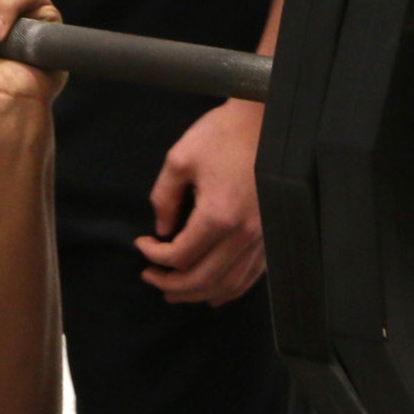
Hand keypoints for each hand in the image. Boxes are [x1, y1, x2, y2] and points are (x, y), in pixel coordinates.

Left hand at [137, 98, 264, 304]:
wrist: (266, 120)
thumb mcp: (181, 159)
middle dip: (172, 284)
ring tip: (175, 292)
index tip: (142, 244)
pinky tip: (214, 293)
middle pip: (202, 278)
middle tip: (150, 279)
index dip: (154, 255)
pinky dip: (230, 289)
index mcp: (218, 215)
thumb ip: (164, 198)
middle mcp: (243, 234)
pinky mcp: (271, 236)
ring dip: (198, 293)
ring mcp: (261, 238)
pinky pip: (251, 275)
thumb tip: (162, 230)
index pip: (179, 255)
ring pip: (228, 283)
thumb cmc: (225, 134)